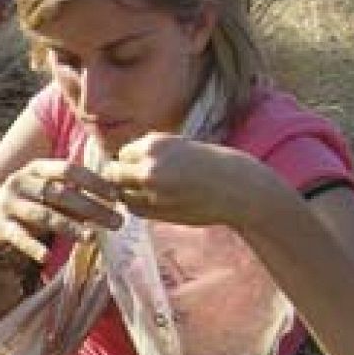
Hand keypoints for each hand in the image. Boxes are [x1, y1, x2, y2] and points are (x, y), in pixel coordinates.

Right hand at [0, 158, 122, 261]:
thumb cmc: (28, 201)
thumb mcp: (47, 190)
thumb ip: (72, 193)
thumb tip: (113, 200)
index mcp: (37, 168)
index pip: (68, 169)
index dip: (93, 182)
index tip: (116, 196)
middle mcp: (21, 181)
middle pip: (60, 194)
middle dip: (91, 208)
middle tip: (116, 222)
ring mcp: (9, 202)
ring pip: (42, 215)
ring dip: (69, 227)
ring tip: (92, 238)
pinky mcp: (0, 224)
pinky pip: (18, 236)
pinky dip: (32, 247)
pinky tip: (47, 257)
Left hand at [101, 133, 268, 227]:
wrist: (239, 189)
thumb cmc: (212, 165)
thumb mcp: (179, 146)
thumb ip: (152, 153)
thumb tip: (121, 161)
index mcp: (155, 144)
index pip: (123, 153)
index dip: (129, 161)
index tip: (141, 166)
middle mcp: (149, 165)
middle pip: (114, 173)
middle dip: (122, 177)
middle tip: (139, 182)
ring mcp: (152, 190)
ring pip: (121, 193)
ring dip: (130, 193)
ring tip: (152, 192)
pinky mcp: (158, 211)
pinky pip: (135, 209)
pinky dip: (140, 207)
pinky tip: (159, 203)